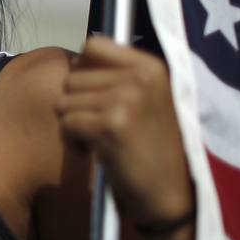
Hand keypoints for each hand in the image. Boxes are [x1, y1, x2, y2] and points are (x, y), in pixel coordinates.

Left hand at [56, 35, 193, 226]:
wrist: (175, 195)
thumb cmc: (156, 149)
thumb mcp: (148, 100)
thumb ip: (119, 76)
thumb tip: (74, 60)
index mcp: (152, 66)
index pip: (94, 45)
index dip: (83, 70)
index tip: (94, 96)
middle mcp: (141, 77)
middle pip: (72, 78)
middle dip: (77, 105)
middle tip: (100, 128)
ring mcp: (127, 99)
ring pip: (64, 102)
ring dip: (74, 125)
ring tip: (100, 141)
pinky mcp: (112, 126)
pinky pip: (67, 124)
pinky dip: (73, 142)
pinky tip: (96, 153)